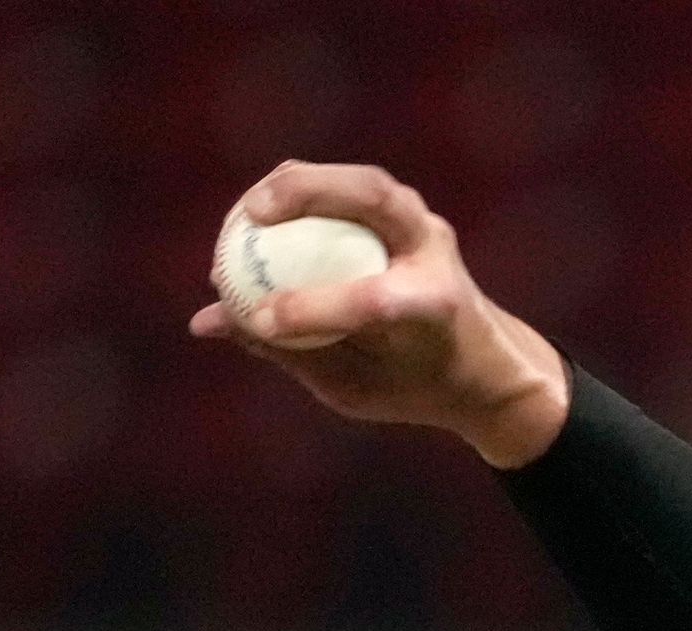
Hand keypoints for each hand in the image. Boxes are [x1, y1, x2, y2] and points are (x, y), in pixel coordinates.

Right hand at [187, 161, 570, 468]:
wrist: (482, 363)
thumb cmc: (410, 385)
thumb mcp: (352, 387)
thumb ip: (288, 350)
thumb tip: (208, 320)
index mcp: (436, 310)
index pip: (371, 298)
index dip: (311, 307)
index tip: (255, 318)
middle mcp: (436, 255)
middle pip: (376, 198)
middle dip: (310, 194)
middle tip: (251, 215)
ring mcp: (424, 225)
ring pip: (363, 181)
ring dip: (299, 183)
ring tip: (248, 212)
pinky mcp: (405, 213)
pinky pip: (348, 188)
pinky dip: (302, 192)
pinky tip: (259, 215)